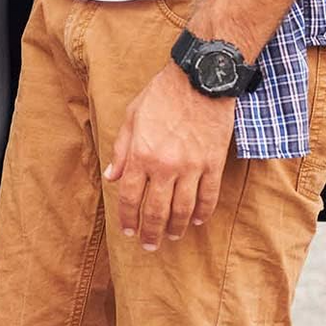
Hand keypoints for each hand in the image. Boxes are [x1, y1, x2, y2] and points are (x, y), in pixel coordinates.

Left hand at [103, 64, 235, 250]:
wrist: (199, 80)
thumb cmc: (161, 95)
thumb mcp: (132, 117)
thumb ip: (121, 150)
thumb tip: (112, 177)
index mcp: (140, 154)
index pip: (130, 196)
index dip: (128, 217)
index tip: (128, 230)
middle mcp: (164, 165)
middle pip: (155, 210)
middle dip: (150, 232)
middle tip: (149, 245)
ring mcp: (191, 167)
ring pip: (183, 209)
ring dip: (176, 227)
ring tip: (171, 236)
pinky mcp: (213, 163)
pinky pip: (208, 196)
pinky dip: (203, 212)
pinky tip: (198, 221)